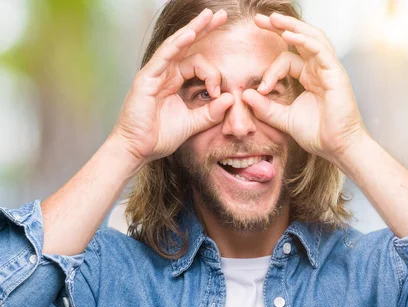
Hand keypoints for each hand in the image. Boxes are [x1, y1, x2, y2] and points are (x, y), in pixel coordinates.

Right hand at [113, 8, 233, 162]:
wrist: (138, 150)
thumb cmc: (159, 137)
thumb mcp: (193, 124)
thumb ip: (211, 113)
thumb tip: (231, 99)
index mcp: (174, 82)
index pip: (197, 64)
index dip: (212, 75)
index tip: (218, 92)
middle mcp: (164, 74)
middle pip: (187, 46)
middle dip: (205, 29)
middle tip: (221, 15)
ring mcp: (154, 74)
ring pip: (177, 45)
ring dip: (194, 29)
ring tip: (210, 16)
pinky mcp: (146, 78)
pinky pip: (164, 56)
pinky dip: (177, 44)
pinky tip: (191, 33)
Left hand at [242, 12, 367, 160]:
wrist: (338, 148)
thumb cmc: (318, 135)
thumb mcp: (284, 119)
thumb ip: (265, 108)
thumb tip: (244, 95)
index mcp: (310, 77)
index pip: (288, 60)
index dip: (271, 70)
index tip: (261, 88)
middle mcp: (320, 70)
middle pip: (300, 40)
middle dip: (280, 27)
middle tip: (258, 19)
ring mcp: (329, 70)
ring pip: (312, 38)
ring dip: (292, 27)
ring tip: (273, 19)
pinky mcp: (336, 74)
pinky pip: (320, 51)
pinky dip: (304, 41)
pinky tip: (289, 36)